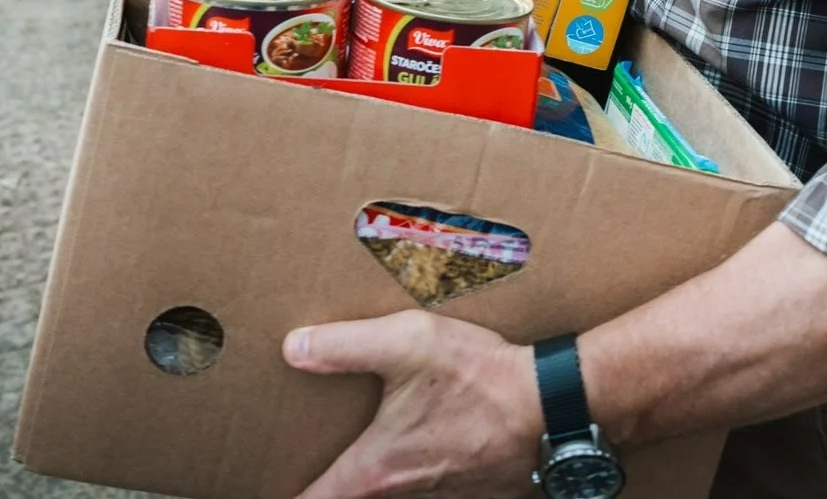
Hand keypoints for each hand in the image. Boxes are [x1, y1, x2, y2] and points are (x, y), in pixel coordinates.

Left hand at [285, 309, 543, 497]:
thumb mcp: (406, 343)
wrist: (555, 406)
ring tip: (375, 454)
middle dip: (334, 486)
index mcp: (378, 468)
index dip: (292, 497)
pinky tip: (429, 444)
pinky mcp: (473, 491)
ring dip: (381, 483)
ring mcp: (443, 498)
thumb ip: (344, 345)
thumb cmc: (481, 379)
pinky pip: (434, 492)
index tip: (271, 485)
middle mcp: (406, 496)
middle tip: (316, 467)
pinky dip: (420, 479)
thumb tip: (294, 348)